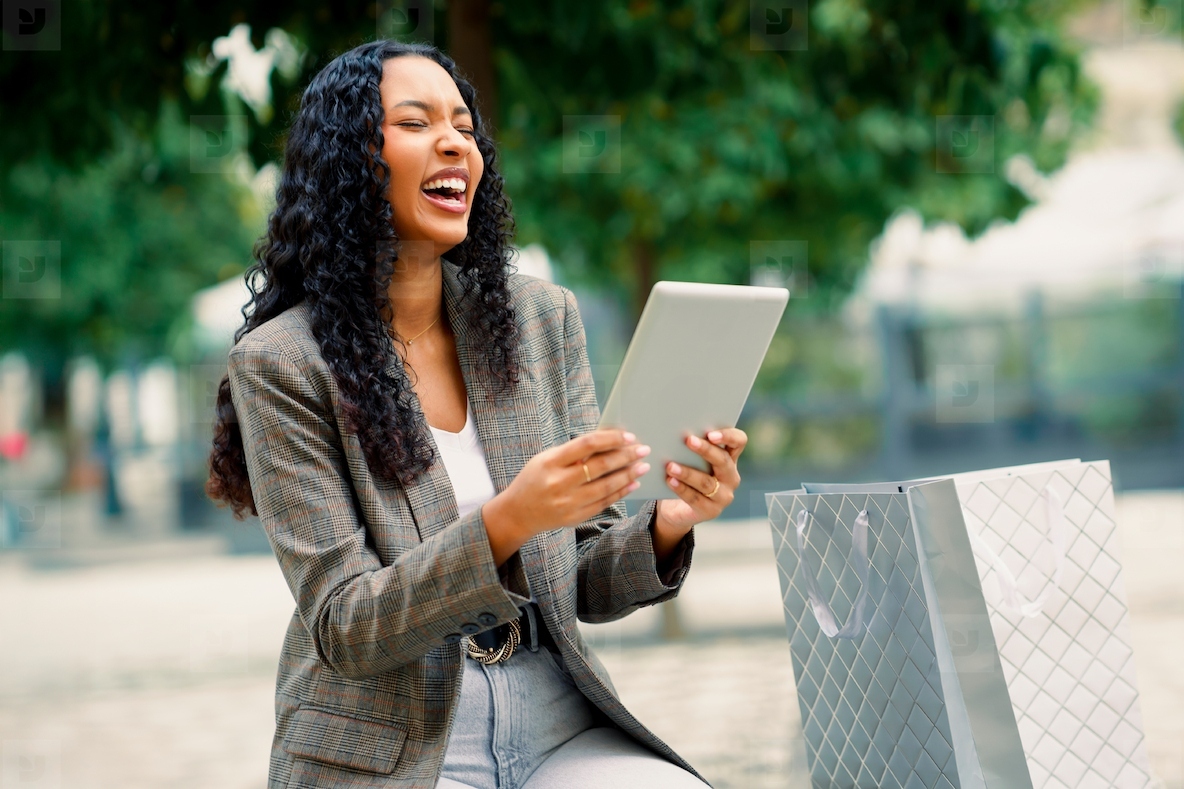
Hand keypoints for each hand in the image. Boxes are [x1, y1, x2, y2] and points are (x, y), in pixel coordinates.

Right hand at [486, 428, 650, 541]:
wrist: (517, 513)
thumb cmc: (535, 479)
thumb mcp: (546, 459)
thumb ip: (572, 452)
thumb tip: (607, 441)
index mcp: (550, 462)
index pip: (586, 445)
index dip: (610, 438)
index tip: (628, 435)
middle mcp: (559, 483)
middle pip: (600, 466)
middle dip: (625, 456)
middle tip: (643, 449)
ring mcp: (567, 503)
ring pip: (605, 486)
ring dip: (628, 475)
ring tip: (643, 466)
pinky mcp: (575, 517)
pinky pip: (603, 503)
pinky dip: (620, 492)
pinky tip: (632, 483)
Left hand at [656, 427, 746, 531]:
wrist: (676, 509)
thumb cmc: (684, 476)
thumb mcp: (689, 460)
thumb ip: (690, 448)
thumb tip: (677, 433)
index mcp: (730, 458)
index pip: (739, 442)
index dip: (728, 435)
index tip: (711, 433)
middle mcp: (731, 477)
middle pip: (723, 461)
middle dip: (705, 450)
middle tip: (688, 440)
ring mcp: (723, 496)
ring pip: (707, 482)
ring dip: (688, 472)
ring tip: (671, 466)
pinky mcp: (711, 511)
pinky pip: (696, 499)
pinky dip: (682, 489)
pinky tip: (670, 481)